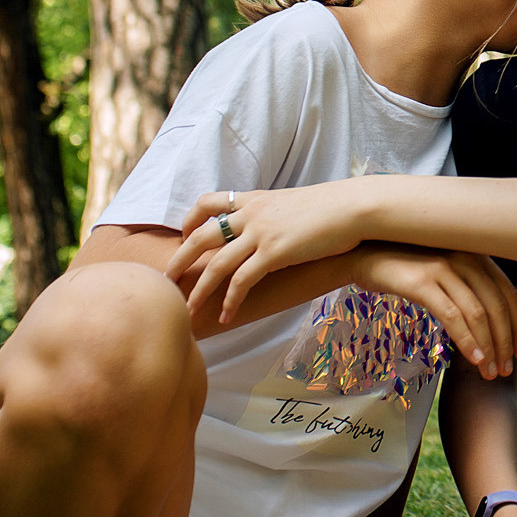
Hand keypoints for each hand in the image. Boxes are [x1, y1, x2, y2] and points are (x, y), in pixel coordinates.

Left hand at [168, 180, 382, 323]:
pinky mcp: (274, 253)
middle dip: (179, 261)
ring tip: (187, 311)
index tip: (184, 237)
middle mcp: (250, 214)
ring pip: (216, 264)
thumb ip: (271, 215)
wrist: (352, 208)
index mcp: (254, 200)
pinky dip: (230, 301)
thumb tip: (265, 229)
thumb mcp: (292, 205)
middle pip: (200, 237)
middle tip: (165, 282)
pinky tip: (228, 316)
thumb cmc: (330, 209)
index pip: (207, 203)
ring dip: (199, 291)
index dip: (189, 221)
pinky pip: (242, 281)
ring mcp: (260, 233)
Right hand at [361, 248, 516, 380]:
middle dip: (506, 342)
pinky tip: (473, 359)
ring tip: (490, 373)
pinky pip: (452, 316)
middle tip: (506, 370)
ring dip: (489, 347)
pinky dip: (467, 340)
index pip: (508, 294)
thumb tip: (493, 324)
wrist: (364, 255)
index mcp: (476, 255)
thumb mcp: (444, 273)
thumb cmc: (407, 268)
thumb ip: (468, 289)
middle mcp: (466, 257)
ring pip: (478, 313)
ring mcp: (444, 267)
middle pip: (497, 306)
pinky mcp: (422, 281)